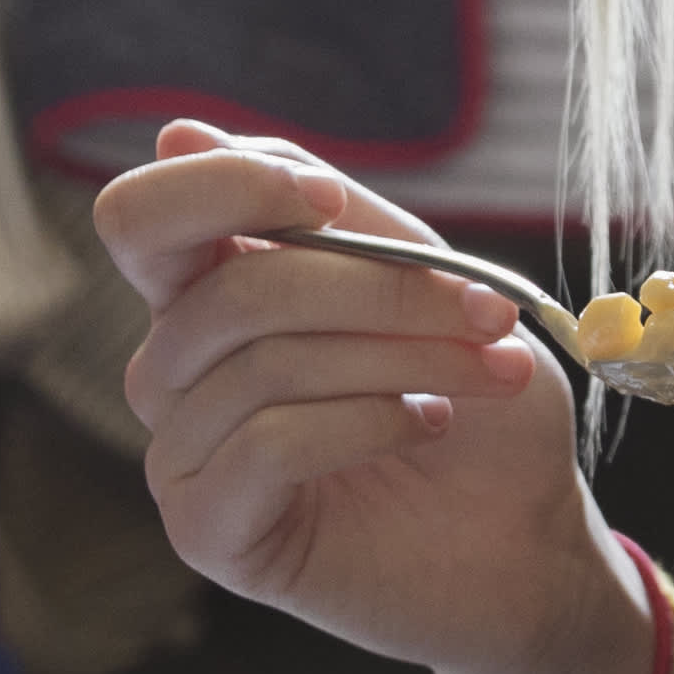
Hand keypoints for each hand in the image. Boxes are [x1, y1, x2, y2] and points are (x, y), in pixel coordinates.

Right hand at [94, 122, 653, 673]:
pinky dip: (364, 423)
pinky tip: (423, 430)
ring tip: (488, 377)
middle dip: (376, 292)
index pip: (144, 218)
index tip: (333, 203)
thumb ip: (327, 213)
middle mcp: (176, 369)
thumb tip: (180, 132)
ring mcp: (183, 453)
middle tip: (487, 313)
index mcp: (209, 291)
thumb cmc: (480, 407)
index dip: (224, 189)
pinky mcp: (207, 529)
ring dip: (399, 359)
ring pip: (260, 364)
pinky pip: (263, 443)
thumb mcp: (427, 282)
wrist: (529, 542)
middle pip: (226, 289)